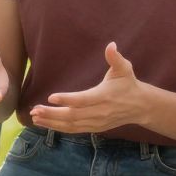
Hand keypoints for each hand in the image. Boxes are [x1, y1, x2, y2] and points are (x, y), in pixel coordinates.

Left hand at [29, 42, 147, 133]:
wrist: (141, 106)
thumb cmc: (128, 84)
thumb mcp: (124, 69)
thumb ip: (115, 58)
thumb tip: (111, 45)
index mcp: (104, 96)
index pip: (83, 100)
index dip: (67, 99)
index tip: (51, 97)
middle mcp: (100, 111)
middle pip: (73, 115)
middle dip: (52, 114)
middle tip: (35, 110)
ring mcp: (97, 122)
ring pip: (71, 125)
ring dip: (52, 122)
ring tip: (35, 117)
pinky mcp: (95, 128)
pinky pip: (74, 130)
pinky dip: (59, 128)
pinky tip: (45, 123)